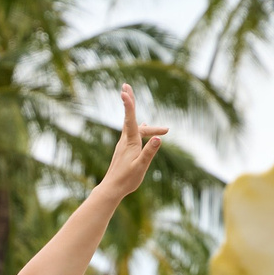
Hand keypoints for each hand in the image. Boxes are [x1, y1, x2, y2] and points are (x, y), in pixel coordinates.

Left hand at [98, 85, 168, 200]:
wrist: (111, 189)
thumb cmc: (126, 179)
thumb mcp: (141, 166)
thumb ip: (149, 152)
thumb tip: (159, 138)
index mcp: (130, 142)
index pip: (130, 119)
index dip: (128, 105)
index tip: (124, 91)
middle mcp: (126, 140)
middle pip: (129, 117)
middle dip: (130, 101)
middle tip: (126, 85)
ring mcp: (124, 144)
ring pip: (135, 127)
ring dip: (146, 122)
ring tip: (161, 125)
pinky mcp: (124, 149)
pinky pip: (133, 133)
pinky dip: (141, 127)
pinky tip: (145, 127)